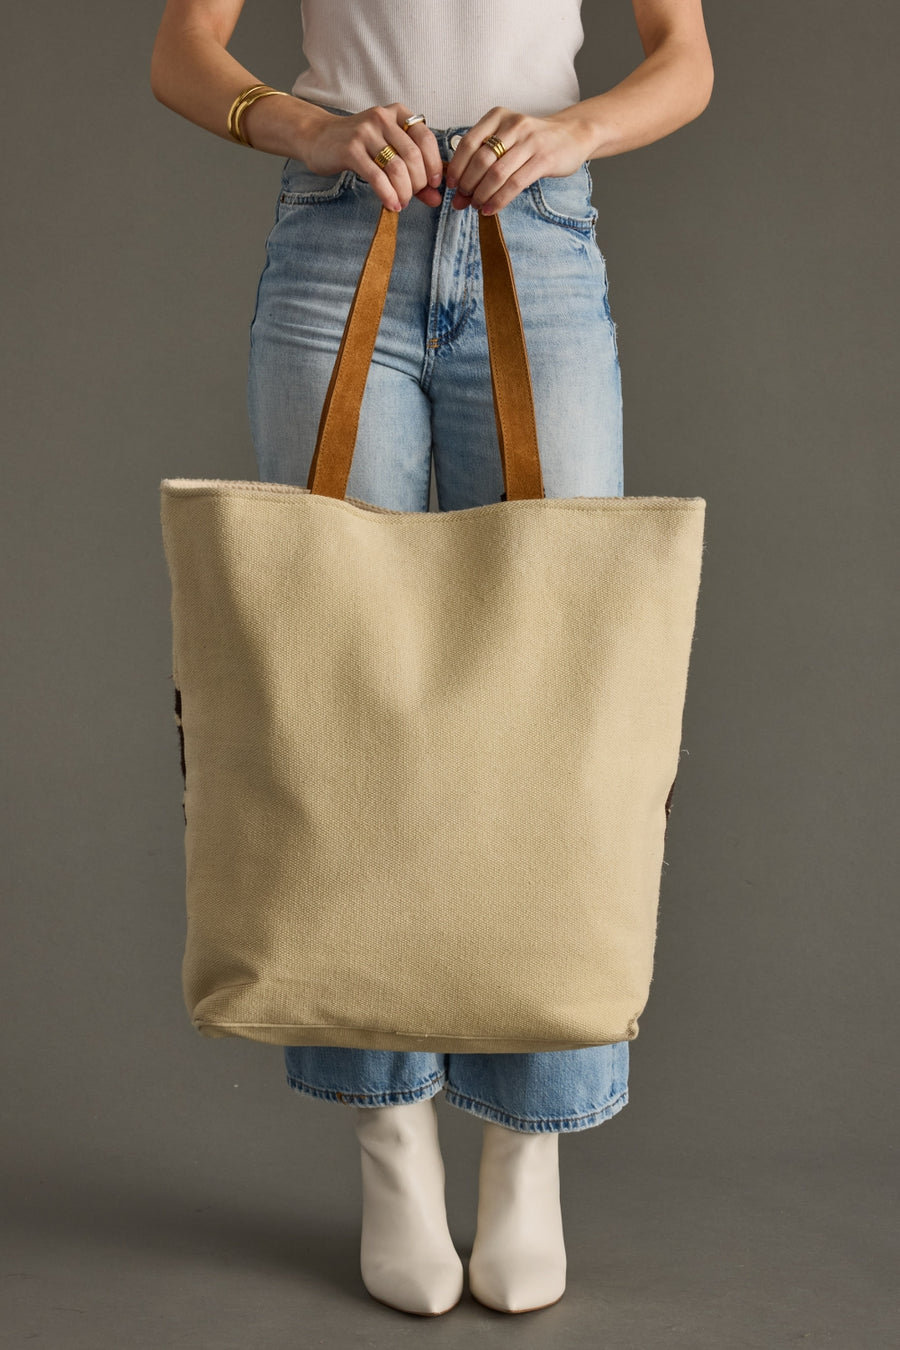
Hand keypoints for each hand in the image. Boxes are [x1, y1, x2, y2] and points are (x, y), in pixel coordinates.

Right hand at [293, 102, 445, 210]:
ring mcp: (365, 132)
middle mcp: (382, 118)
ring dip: (404, 191)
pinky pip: (377, 177)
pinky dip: (388, 195)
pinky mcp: (350, 150)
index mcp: (397, 113)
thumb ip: (414, 173)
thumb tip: (437, 199)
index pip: (426, 139)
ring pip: (397, 167)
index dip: (434, 165)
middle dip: (418, 183)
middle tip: (412, 196)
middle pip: (413, 156)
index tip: (433, 184)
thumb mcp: (388, 152)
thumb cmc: (359, 147)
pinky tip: (392, 205)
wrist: (318, 138)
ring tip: (401, 202)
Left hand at [445, 107, 591, 213]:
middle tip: (462, 201)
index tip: (452, 185)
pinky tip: (490, 209)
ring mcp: (529, 141)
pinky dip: (499, 200)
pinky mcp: (543, 159)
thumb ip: (485, 154)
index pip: (468, 142)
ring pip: (496, 174)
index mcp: (497, 116)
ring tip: (476, 206)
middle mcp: (513, 125)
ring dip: (482, 195)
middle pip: (480, 160)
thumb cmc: (533, 140)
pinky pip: (515, 184)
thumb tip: (459, 186)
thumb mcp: (507, 135)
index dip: (457, 167)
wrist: (572, 135)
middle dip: (468, 185)